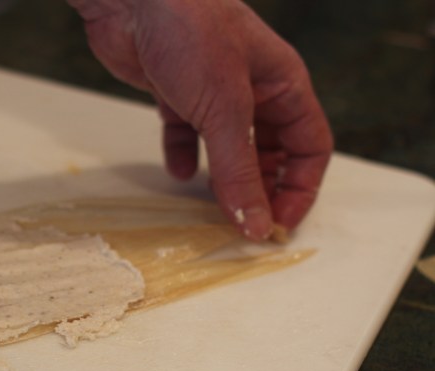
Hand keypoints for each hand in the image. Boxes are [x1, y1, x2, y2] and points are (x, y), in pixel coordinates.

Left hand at [68, 0, 332, 239]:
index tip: (278, 225)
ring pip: (227, 147)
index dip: (300, 188)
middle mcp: (253, 89)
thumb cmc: (190, 31)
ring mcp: (212, 91)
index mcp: (283, 85)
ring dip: (222, 178)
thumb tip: (255, 223)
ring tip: (213, 205)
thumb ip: (239, 171)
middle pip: (270, 151)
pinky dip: (183, 153)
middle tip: (244, 223)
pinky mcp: (174, 92)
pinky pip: (185, 133)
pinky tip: (177, 171)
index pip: (309, 147)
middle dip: (260, 188)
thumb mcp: (224, 110)